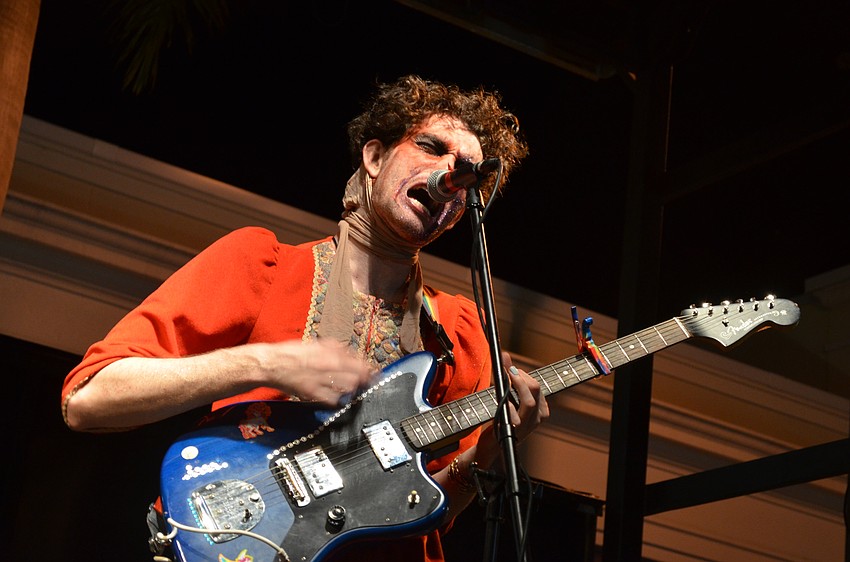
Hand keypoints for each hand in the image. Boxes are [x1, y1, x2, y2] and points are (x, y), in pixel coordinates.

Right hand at [251, 338, 376, 406]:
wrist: (272, 364)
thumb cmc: (292, 353)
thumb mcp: (316, 344)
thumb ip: (334, 348)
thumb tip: (349, 352)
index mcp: (329, 353)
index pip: (358, 362)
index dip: (369, 368)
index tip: (375, 372)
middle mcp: (328, 366)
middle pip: (356, 376)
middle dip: (365, 380)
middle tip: (369, 382)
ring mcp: (321, 381)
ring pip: (347, 388)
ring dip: (354, 389)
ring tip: (355, 389)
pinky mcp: (312, 393)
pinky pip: (332, 399)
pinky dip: (338, 399)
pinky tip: (339, 398)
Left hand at [501, 351, 548, 441]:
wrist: (492, 445)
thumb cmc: (501, 419)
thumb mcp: (507, 397)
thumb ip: (508, 377)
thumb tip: (505, 355)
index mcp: (540, 410)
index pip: (537, 386)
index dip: (524, 375)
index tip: (511, 369)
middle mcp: (537, 418)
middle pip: (535, 389)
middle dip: (520, 377)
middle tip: (507, 372)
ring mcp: (528, 425)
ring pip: (529, 401)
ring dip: (516, 385)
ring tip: (506, 379)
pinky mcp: (516, 431)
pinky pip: (515, 413)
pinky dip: (509, 404)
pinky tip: (501, 400)